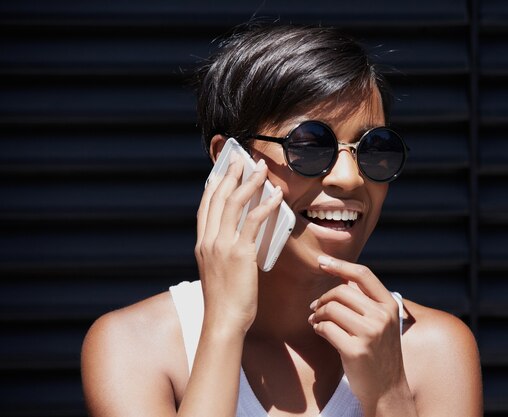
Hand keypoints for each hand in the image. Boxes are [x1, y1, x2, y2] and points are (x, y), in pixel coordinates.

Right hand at [195, 155, 283, 333]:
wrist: (223, 322)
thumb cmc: (225, 301)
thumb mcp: (218, 271)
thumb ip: (225, 251)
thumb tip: (244, 237)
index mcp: (202, 244)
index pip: (206, 206)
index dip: (214, 185)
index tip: (222, 171)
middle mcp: (208, 241)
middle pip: (217, 198)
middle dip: (231, 175)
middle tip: (242, 159)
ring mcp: (222, 246)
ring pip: (234, 204)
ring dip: (249, 182)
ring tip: (261, 169)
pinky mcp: (239, 254)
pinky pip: (252, 222)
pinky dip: (265, 205)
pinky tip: (275, 196)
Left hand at [308, 255, 410, 414]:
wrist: (388, 390)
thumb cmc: (380, 354)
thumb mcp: (382, 323)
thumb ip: (366, 301)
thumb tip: (341, 278)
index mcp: (390, 305)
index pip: (363, 274)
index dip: (340, 265)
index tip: (322, 262)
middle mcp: (382, 317)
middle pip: (342, 291)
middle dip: (324, 297)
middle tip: (315, 307)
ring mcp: (370, 333)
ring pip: (331, 308)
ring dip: (318, 314)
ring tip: (316, 320)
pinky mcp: (355, 350)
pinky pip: (325, 328)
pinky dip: (318, 328)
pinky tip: (320, 331)